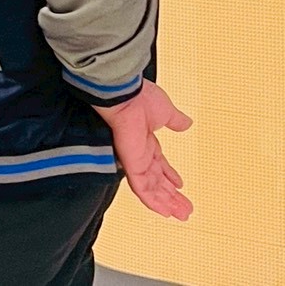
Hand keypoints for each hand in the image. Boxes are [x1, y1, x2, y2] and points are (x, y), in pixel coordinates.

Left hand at [93, 79, 192, 220]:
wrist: (124, 95)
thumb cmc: (139, 97)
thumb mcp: (165, 112)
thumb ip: (175, 121)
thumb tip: (186, 123)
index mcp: (146, 140)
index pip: (159, 164)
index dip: (169, 176)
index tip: (179, 185)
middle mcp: (140, 153)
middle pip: (157, 180)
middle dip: (171, 195)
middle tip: (184, 209)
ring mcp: (135, 160)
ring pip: (152, 188)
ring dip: (167, 203)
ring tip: (181, 215)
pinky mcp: (131, 165)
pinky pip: (142, 189)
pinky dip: (153, 202)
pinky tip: (165, 212)